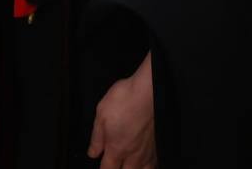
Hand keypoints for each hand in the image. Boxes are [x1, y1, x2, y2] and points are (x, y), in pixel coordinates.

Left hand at [87, 52, 155, 168]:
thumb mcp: (101, 114)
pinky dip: (149, 165)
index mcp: (116, 147)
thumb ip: (96, 137)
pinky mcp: (158, 144)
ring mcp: (148, 150)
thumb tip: (93, 152)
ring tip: (130, 164)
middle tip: (115, 164)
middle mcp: (133, 153)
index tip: (102, 164)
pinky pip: (155, 162)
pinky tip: (146, 160)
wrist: (148, 90)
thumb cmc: (126, 98)